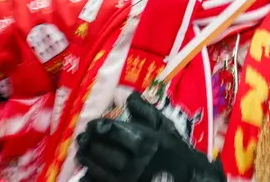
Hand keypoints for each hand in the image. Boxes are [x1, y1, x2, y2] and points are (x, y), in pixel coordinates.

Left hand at [76, 93, 224, 181]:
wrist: (188, 178)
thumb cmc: (175, 151)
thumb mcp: (166, 128)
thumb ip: (147, 112)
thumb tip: (129, 97)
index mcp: (146, 142)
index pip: (116, 132)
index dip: (101, 128)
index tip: (92, 125)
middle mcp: (136, 162)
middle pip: (105, 151)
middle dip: (91, 143)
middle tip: (82, 137)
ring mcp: (130, 179)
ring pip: (101, 169)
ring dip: (88, 159)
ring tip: (81, 151)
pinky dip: (93, 177)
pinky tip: (86, 172)